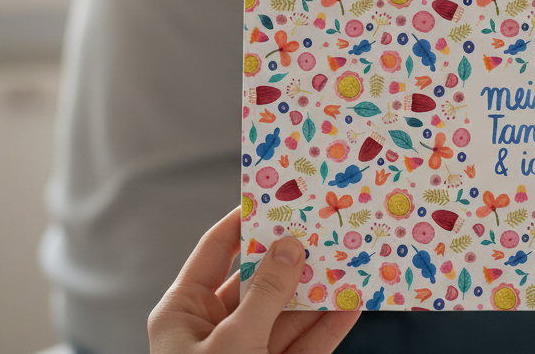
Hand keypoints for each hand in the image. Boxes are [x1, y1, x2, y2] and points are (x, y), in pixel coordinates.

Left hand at [148, 208, 358, 353]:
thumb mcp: (233, 343)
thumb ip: (266, 295)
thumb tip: (290, 245)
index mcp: (182, 313)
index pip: (214, 251)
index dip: (245, 222)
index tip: (279, 196)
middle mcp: (213, 329)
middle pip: (258, 281)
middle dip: (292, 257)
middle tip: (324, 227)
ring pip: (286, 314)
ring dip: (317, 291)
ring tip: (350, 260)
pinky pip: (302, 346)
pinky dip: (327, 328)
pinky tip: (351, 305)